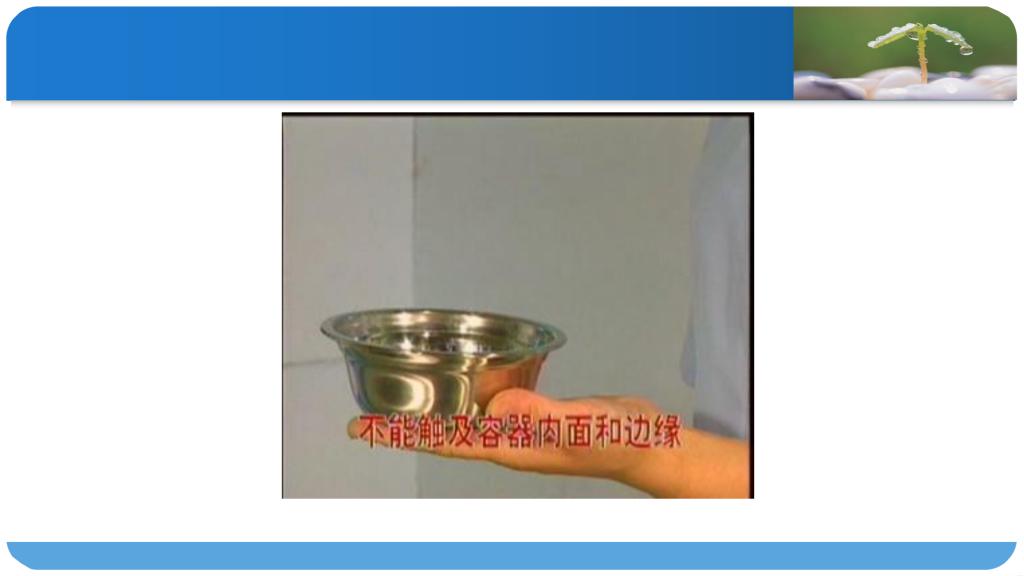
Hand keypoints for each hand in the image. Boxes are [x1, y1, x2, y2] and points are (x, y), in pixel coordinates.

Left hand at [347, 388, 748, 497]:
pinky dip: (465, 392)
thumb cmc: (616, 437)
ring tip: (400, 399)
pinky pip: (486, 403)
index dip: (401, 435)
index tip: (362, 430)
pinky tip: (461, 377)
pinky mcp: (532, 413)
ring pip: (462, 419)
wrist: (647, 441)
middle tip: (365, 414)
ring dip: (430, 411)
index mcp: (508, 446)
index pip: (442, 442)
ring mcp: (519, 428)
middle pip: (443, 433)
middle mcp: (505, 440)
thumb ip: (541, 415)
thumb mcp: (580, 424)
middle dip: (405, 426)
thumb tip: (496, 404)